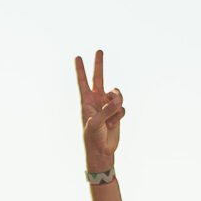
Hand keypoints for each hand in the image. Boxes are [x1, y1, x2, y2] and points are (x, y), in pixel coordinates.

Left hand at [75, 50, 123, 166]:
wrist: (102, 150)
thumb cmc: (93, 137)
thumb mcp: (97, 122)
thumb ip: (107, 109)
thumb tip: (118, 99)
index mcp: (86, 101)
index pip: (83, 82)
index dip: (80, 69)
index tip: (77, 57)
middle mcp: (96, 100)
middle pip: (99, 78)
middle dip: (98, 64)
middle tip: (99, 50)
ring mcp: (107, 105)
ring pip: (117, 94)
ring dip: (116, 105)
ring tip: (111, 119)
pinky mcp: (117, 112)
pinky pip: (122, 107)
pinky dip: (119, 116)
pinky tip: (113, 124)